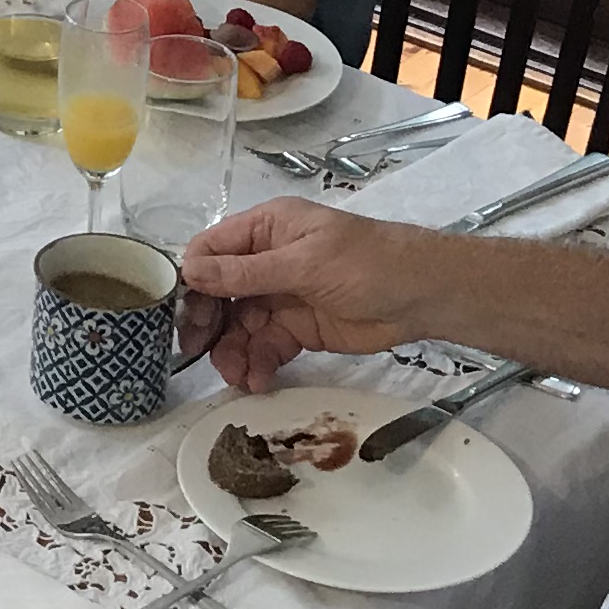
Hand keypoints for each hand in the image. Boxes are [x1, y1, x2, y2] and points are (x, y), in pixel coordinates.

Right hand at [174, 195, 434, 389]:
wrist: (422, 296)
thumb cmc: (365, 263)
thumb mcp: (303, 263)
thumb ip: (245, 272)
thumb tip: (189, 272)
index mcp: (265, 229)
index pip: (211, 250)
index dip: (193, 281)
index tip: (185, 313)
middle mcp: (267, 261)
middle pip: (219, 293)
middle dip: (208, 323)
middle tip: (198, 353)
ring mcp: (282, 297)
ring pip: (239, 326)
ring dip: (232, 351)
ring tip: (235, 375)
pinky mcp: (298, 329)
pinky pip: (265, 346)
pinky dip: (257, 363)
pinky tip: (257, 379)